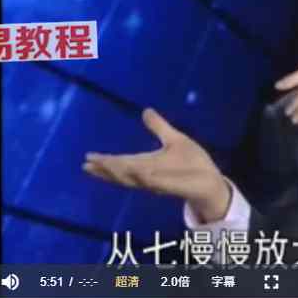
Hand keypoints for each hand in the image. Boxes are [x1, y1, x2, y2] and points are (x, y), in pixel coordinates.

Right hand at [82, 108, 231, 222]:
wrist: (211, 179)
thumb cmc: (192, 163)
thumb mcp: (174, 139)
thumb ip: (158, 127)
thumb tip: (145, 110)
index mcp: (147, 164)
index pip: (122, 162)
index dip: (106, 161)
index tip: (87, 158)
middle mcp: (149, 175)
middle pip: (123, 173)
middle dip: (106, 169)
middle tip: (87, 165)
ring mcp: (160, 182)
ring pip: (135, 179)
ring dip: (120, 174)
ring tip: (104, 167)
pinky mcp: (174, 186)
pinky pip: (157, 184)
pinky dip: (146, 179)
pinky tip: (137, 173)